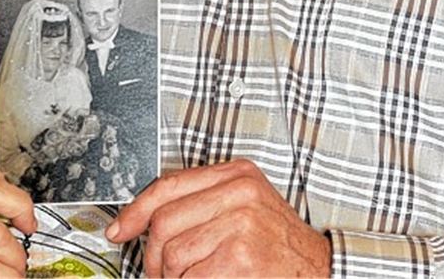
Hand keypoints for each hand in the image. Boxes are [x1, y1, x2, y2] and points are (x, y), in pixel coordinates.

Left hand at [106, 159, 330, 276]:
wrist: (323, 271)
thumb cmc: (280, 245)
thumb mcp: (246, 206)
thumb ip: (203, 203)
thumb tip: (147, 220)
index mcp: (236, 174)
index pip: (168, 185)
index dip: (135, 210)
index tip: (119, 229)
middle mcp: (239, 193)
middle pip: (163, 222)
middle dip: (153, 256)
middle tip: (160, 272)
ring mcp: (241, 224)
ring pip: (173, 254)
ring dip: (173, 278)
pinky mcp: (241, 258)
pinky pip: (190, 278)